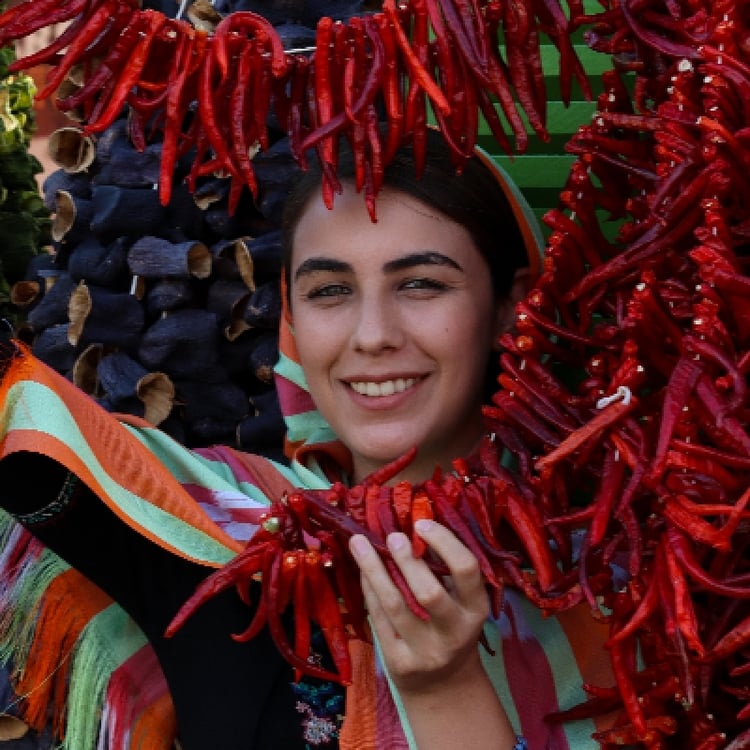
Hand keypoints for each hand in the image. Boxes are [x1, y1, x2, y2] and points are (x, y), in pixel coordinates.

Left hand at [349, 520, 516, 749]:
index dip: (444, 543)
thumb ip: (446, 571)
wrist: (443, 687)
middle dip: (407, 561)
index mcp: (476, 609)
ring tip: (359, 543)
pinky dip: (369, 590)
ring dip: (374, 570)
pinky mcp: (399, 662)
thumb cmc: (450, 628)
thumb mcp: (461, 602)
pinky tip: (362, 570)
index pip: (467, 571)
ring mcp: (426, 651)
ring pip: (395, 605)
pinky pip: (379, 619)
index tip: (422, 524)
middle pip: (429, 593)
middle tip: (392, 536)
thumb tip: (414, 524)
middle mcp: (455, 633)